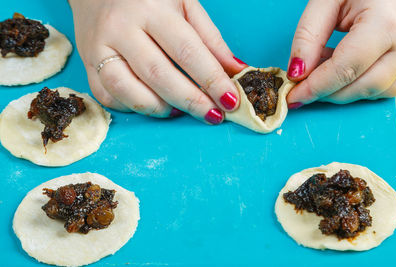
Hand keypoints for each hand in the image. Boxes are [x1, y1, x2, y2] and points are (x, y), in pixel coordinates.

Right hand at [69, 0, 246, 123]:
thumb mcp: (185, 5)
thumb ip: (210, 39)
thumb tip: (235, 70)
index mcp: (151, 8)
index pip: (187, 51)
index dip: (211, 80)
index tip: (230, 100)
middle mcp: (121, 28)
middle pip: (158, 75)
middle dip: (191, 101)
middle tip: (212, 115)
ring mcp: (99, 48)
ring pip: (128, 90)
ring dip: (159, 109)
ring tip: (179, 111)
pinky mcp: (86, 65)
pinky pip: (107, 96)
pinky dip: (133, 108)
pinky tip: (151, 103)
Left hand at [286, 0, 395, 106]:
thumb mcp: (326, 1)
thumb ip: (308, 36)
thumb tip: (297, 73)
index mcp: (384, 24)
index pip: (345, 70)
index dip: (316, 88)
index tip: (293, 96)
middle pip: (362, 87)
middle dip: (326, 93)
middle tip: (301, 86)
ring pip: (375, 92)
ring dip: (342, 89)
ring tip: (323, 65)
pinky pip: (386, 87)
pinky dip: (358, 85)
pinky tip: (342, 68)